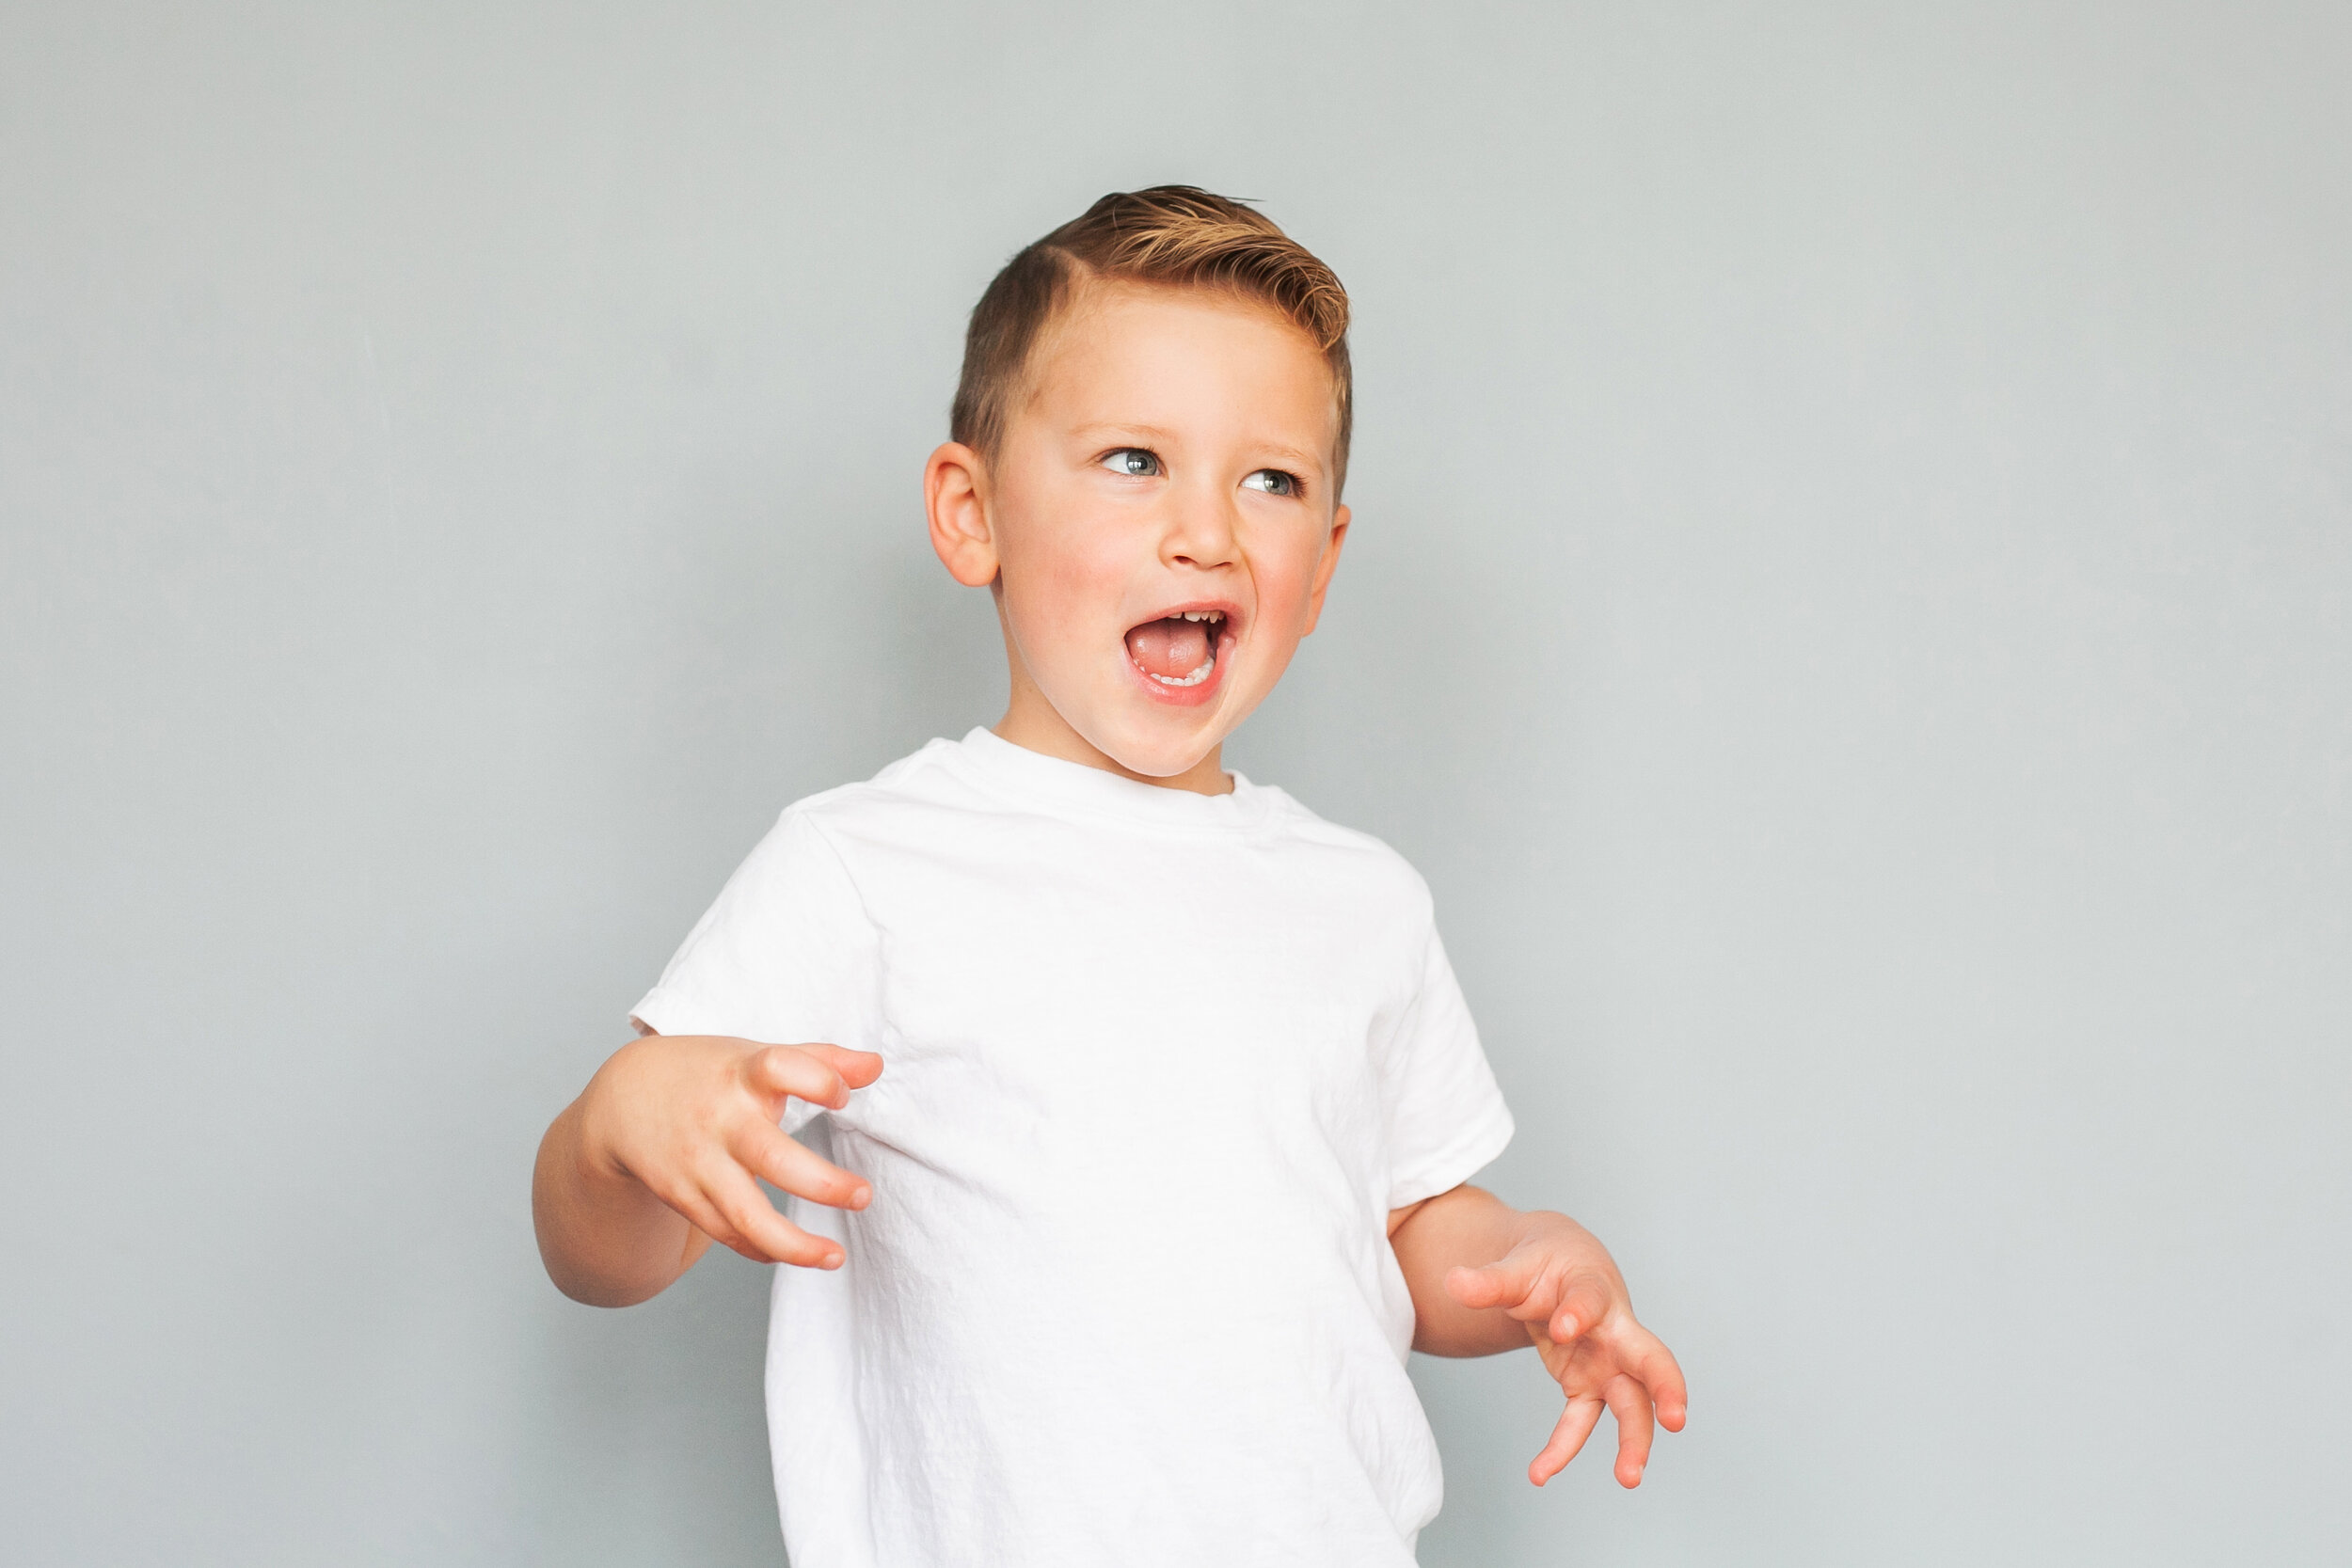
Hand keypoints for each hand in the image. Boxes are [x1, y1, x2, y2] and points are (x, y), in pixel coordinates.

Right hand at [579, 1033, 882, 1268]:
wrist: (625, 1099)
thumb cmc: (711, 1073)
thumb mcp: (757, 1055)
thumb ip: (820, 1060)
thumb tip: (876, 1066)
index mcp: (743, 1074)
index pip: (780, 1067)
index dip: (818, 1081)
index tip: (842, 1097)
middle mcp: (720, 1119)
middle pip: (773, 1158)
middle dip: (823, 1184)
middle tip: (863, 1196)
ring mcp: (699, 1162)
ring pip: (747, 1214)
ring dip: (795, 1244)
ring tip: (835, 1257)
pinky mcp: (684, 1196)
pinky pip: (726, 1233)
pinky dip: (761, 1248)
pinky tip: (791, 1253)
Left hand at [1444, 1214, 1687, 1487]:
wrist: (1563, 1267)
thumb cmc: (1547, 1263)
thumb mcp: (1515, 1265)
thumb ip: (1488, 1281)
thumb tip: (1453, 1282)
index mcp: (1593, 1288)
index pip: (1591, 1300)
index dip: (1578, 1312)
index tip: (1562, 1326)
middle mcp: (1614, 1331)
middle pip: (1651, 1360)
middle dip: (1667, 1388)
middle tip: (1677, 1418)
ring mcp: (1607, 1363)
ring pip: (1632, 1404)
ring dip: (1635, 1441)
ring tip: (1629, 1478)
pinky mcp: (1589, 1386)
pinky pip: (1581, 1423)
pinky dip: (1562, 1449)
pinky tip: (1539, 1473)